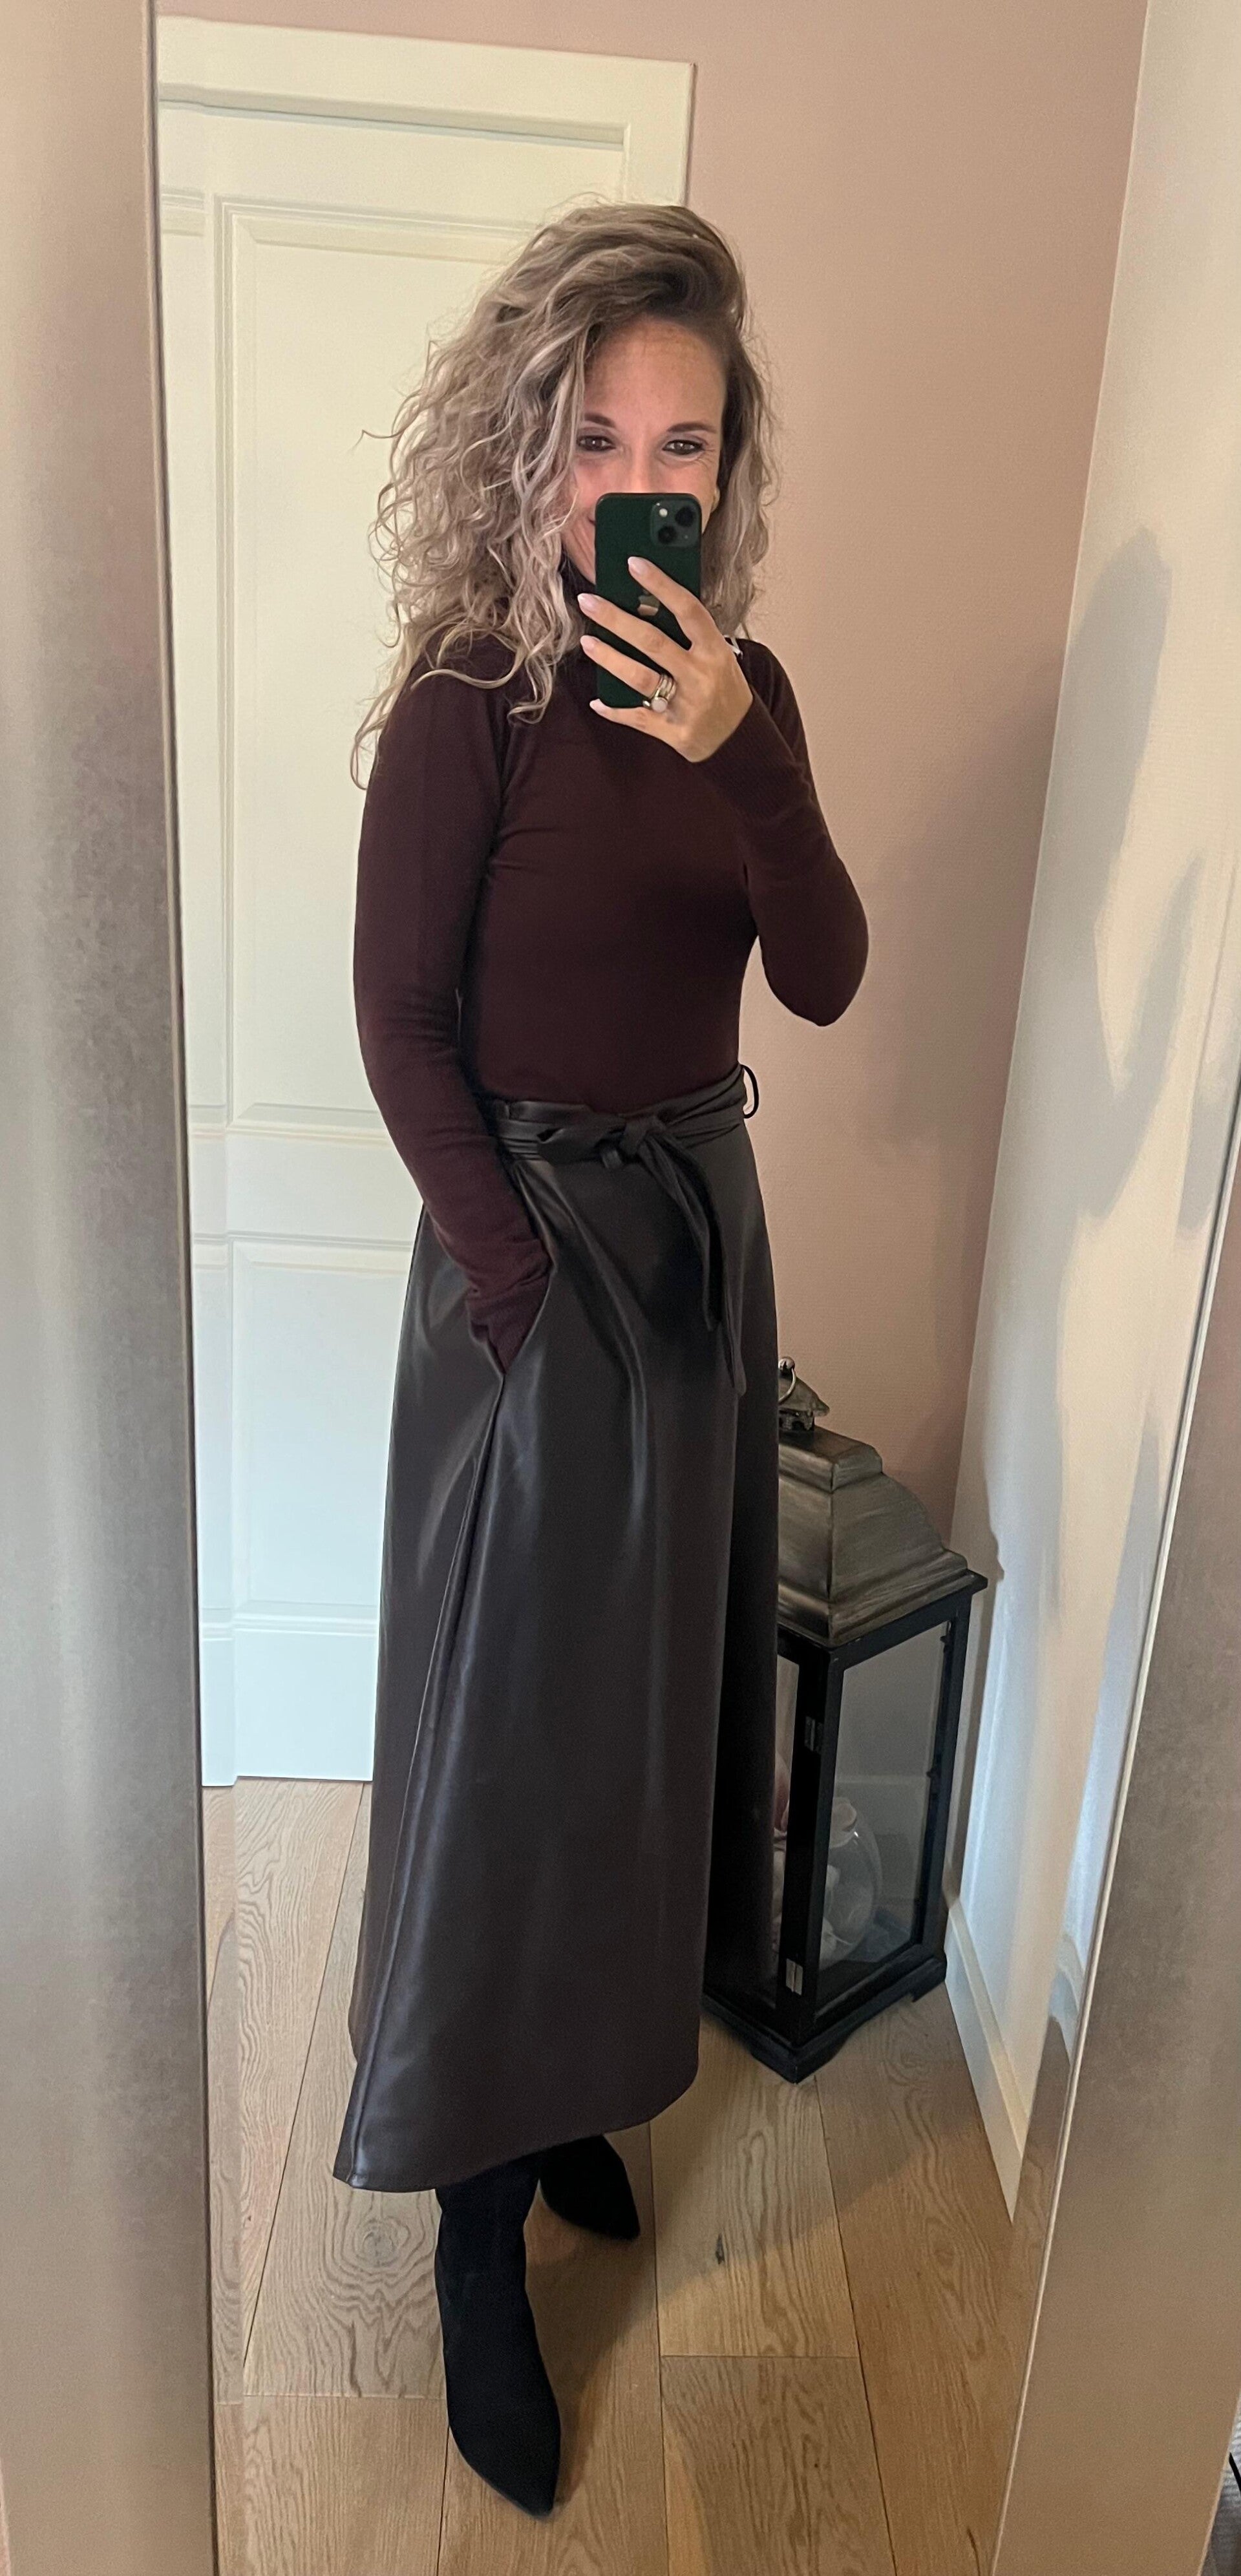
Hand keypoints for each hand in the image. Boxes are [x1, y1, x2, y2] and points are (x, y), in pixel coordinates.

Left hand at [578, 555, 752, 762]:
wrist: (739, 738)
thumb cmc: (723, 689)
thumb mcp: (717, 656)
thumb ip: (689, 636)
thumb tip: (646, 603)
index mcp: (715, 651)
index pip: (688, 610)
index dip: (661, 585)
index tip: (634, 564)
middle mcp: (700, 676)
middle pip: (653, 642)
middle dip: (617, 620)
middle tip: (589, 601)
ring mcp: (686, 706)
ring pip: (640, 679)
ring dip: (610, 659)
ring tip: (588, 641)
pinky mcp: (674, 732)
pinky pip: (637, 718)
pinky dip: (614, 710)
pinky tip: (596, 701)